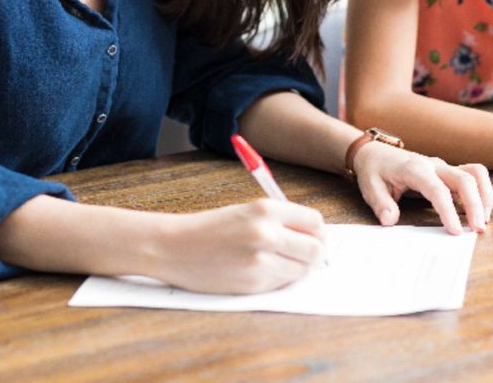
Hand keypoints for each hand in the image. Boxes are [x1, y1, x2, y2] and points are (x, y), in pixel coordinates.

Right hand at [154, 199, 325, 293]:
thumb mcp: (248, 211)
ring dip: (295, 268)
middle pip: (316, 249)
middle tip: (302, 254)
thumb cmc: (212, 227)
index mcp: (266, 208)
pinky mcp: (253, 284)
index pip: (315, 222)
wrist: (175, 247)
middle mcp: (267, 233)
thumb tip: (315, 236)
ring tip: (275, 261)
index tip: (312, 237)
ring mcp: (261, 261)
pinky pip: (282, 284)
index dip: (317, 232)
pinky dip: (278, 280)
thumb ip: (281, 220)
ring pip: (302, 270)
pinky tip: (259, 271)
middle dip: (313, 253)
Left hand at [352, 141, 492, 232]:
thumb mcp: (370, 187)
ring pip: (474, 173)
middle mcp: (433, 165)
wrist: (375, 152)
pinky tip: (478, 211)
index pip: (437, 189)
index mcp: (414, 169)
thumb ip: (381, 204)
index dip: (448, 210)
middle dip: (475, 204)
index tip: (455, 231)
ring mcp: (443, 166)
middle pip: (464, 179)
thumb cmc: (374, 170)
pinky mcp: (448, 171)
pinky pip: (473, 175)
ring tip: (483, 221)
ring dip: (484, 196)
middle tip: (478, 230)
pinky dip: (481, 191)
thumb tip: (391, 219)